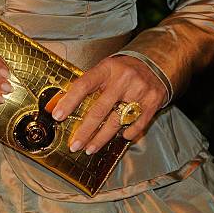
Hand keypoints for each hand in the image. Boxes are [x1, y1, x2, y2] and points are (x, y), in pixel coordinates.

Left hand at [50, 55, 167, 153]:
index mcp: (107, 69)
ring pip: (116, 121)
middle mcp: (123, 79)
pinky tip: (120, 137)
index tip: (58, 116)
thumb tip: (59, 103)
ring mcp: (139, 90)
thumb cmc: (123, 70)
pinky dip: (128, 133)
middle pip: (100, 110)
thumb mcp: (104, 70)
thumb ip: (85, 86)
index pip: (84, 85)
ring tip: (90, 148)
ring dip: (101, 138)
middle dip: (85, 131)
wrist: (155, 63)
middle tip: (75, 145)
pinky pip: (137, 124)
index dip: (69, 101)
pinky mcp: (152, 101)